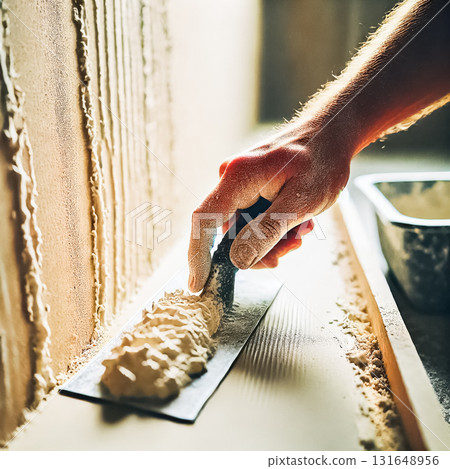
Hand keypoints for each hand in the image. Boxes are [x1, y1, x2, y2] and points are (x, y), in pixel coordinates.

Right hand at [188, 123, 351, 292]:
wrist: (332, 133)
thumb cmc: (321, 160)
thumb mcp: (300, 202)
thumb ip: (267, 231)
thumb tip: (237, 260)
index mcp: (237, 177)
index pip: (204, 221)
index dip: (197, 256)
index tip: (198, 284)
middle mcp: (231, 177)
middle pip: (227, 229)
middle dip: (255, 248)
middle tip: (287, 251)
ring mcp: (240, 181)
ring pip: (243, 227)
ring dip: (270, 238)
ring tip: (300, 231)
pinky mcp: (250, 185)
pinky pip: (252, 216)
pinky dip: (272, 226)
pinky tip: (297, 223)